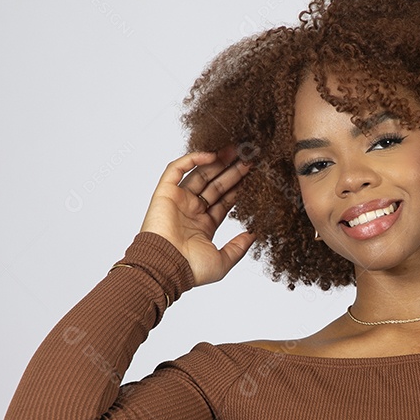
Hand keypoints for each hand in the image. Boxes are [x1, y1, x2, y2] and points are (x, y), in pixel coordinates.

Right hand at [139, 143, 254, 285]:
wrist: (166, 267)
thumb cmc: (190, 269)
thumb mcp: (223, 261)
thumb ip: (239, 247)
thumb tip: (254, 235)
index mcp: (203, 225)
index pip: (224, 201)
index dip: (238, 187)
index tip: (253, 175)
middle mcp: (191, 211)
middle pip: (214, 184)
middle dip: (231, 170)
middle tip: (248, 156)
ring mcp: (178, 201)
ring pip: (199, 174)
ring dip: (216, 161)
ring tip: (235, 150)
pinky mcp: (165, 193)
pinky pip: (176, 169)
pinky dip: (192, 159)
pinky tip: (212, 155)